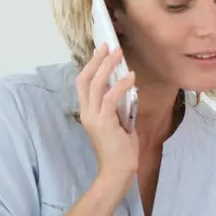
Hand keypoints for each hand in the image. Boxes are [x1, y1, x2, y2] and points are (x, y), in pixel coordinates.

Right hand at [75, 43, 138, 191]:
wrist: (118, 170)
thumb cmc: (121, 149)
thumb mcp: (120, 123)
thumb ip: (119, 107)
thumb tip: (127, 90)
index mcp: (88, 112)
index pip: (85, 83)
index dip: (92, 66)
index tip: (102, 51)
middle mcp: (87, 112)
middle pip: (86, 79)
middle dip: (97, 60)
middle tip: (109, 46)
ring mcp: (93, 117)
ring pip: (96, 85)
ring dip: (108, 67)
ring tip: (119, 54)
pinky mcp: (104, 123)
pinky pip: (111, 99)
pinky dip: (120, 85)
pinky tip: (130, 77)